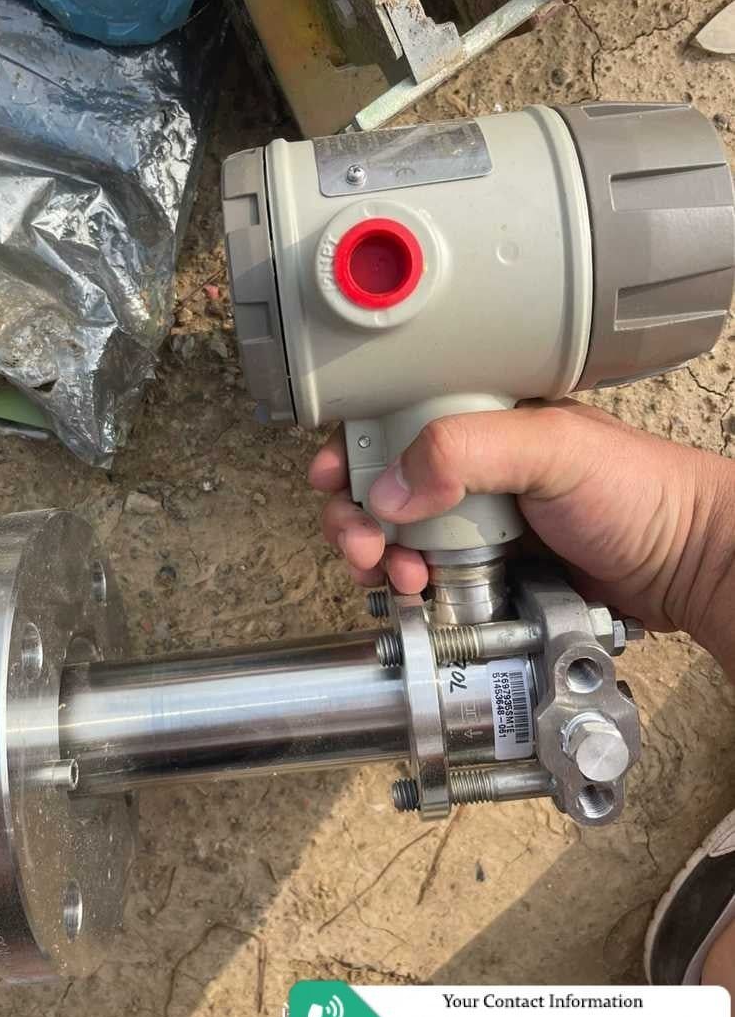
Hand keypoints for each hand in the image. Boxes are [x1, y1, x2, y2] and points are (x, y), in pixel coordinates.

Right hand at [309, 401, 734, 668]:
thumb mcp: (551, 446)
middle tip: (360, 543)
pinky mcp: (488, 572)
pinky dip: (411, 588)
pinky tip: (420, 595)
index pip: (394, 422)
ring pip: (399, 536)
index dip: (353, 450)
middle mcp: (472, 470)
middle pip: (383, 486)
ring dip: (379, 557)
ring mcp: (478, 523)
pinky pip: (429, 579)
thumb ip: (465, 450)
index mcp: (482, 421)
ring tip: (397, 575)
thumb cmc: (641, 491)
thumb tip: (390, 488)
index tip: (330, 479)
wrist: (687, 566)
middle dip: (357, 515)